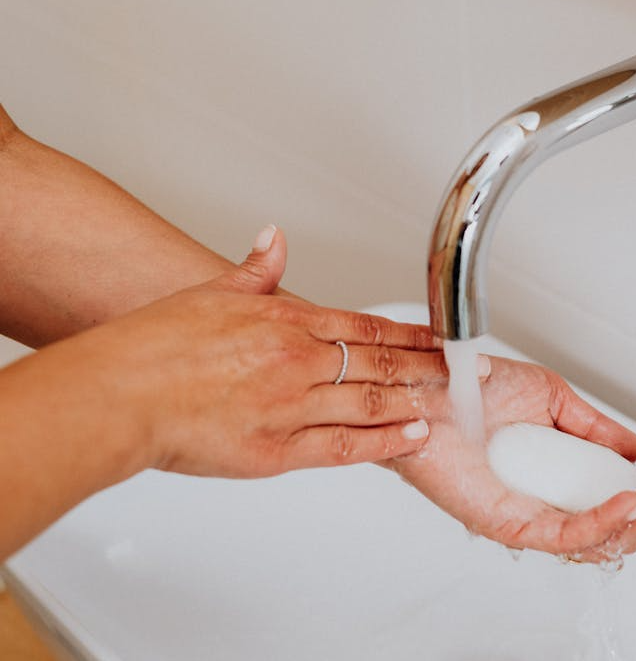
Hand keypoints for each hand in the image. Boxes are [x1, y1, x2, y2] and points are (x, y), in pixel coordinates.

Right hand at [45, 226, 452, 477]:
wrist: (117, 395)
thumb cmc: (153, 346)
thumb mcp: (210, 294)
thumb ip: (254, 271)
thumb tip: (274, 240)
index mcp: (286, 322)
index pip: (367, 326)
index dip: (411, 335)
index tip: (440, 339)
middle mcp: (298, 362)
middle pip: (380, 363)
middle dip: (427, 368)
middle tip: (463, 374)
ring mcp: (292, 406)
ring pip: (371, 402)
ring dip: (415, 401)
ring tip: (449, 404)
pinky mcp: (277, 450)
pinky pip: (345, 446)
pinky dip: (384, 442)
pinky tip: (412, 437)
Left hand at [385, 358, 635, 562]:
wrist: (428, 385)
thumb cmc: (473, 392)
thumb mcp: (551, 399)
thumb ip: (593, 429)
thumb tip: (634, 452)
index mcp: (557, 480)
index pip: (615, 502)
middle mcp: (544, 503)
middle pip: (616, 532)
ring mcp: (526, 517)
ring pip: (598, 542)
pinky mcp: (506, 523)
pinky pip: (564, 535)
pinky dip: (603, 522)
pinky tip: (630, 501)